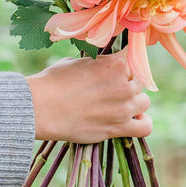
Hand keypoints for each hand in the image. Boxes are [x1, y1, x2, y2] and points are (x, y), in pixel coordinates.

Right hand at [25, 54, 152, 143]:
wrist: (40, 108)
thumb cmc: (53, 81)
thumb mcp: (77, 61)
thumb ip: (98, 63)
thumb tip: (103, 64)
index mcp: (115, 63)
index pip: (135, 59)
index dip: (126, 64)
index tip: (119, 68)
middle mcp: (124, 83)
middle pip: (139, 82)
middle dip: (126, 84)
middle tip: (108, 90)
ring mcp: (124, 106)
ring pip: (144, 102)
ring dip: (134, 102)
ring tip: (117, 105)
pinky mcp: (118, 127)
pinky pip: (145, 127)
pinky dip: (143, 123)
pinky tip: (134, 120)